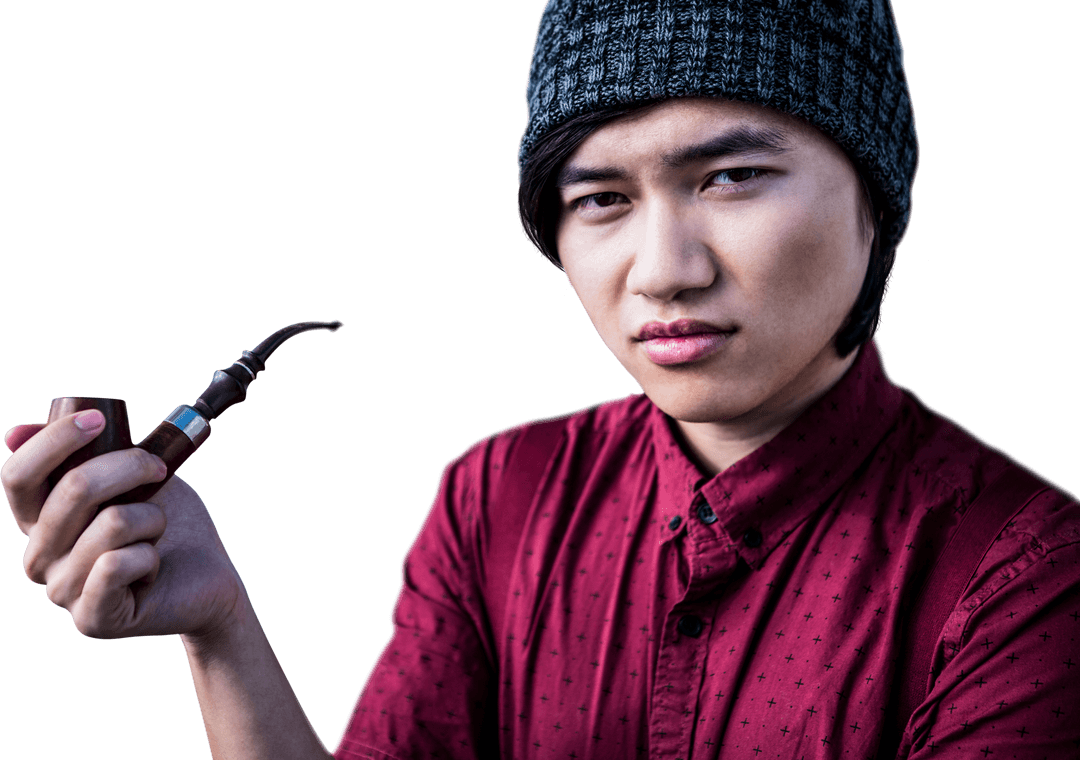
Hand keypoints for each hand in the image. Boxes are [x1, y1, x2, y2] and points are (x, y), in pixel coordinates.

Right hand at [3, 409, 244, 640]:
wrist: (209, 578)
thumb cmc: (168, 525)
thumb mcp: (130, 479)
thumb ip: (85, 456)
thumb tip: (15, 432)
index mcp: (39, 520)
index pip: (18, 475)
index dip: (54, 441)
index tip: (98, 419)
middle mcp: (39, 557)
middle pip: (73, 489)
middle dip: (130, 466)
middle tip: (159, 468)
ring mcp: (61, 590)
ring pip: (111, 523)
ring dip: (153, 518)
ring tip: (157, 533)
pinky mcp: (91, 618)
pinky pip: (119, 563)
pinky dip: (150, 555)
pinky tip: (152, 568)